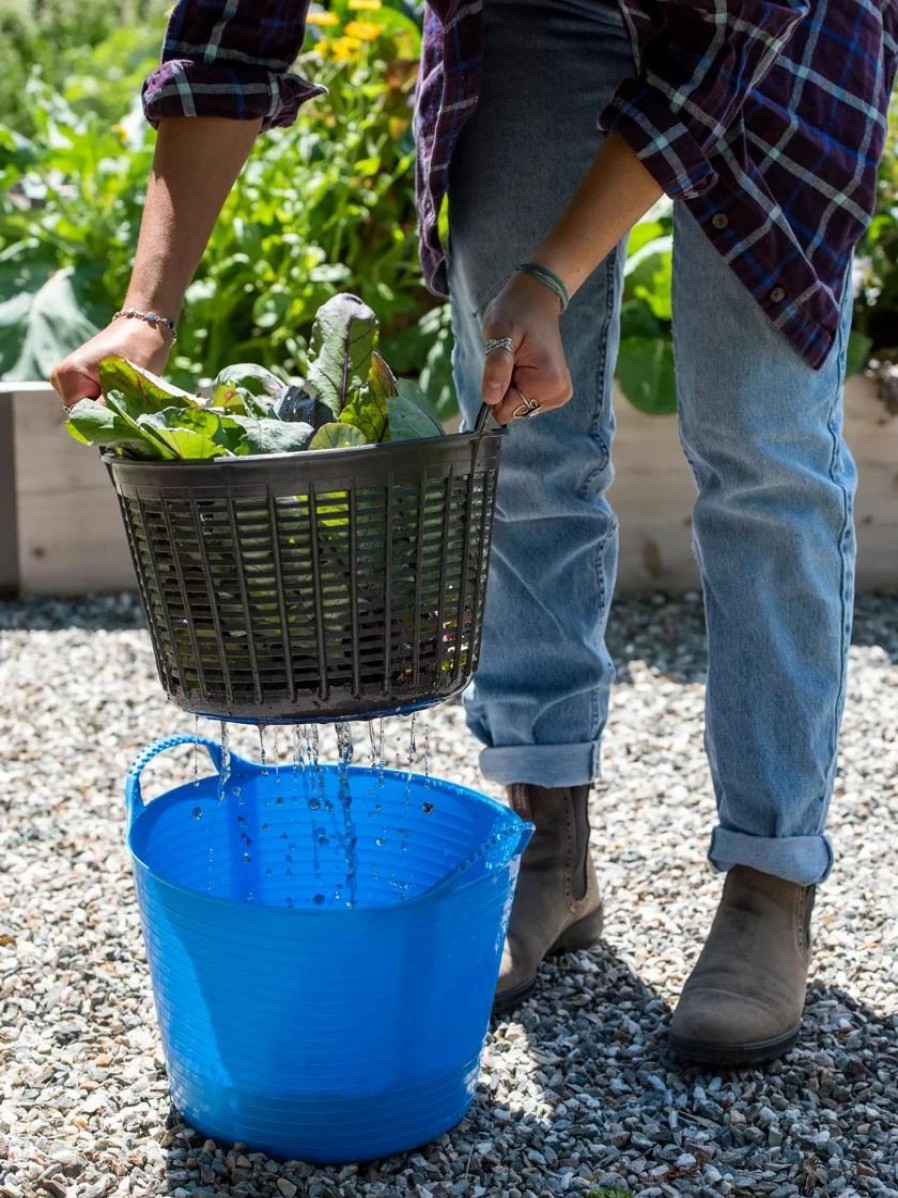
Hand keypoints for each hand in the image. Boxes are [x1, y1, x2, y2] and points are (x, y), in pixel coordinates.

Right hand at [50, 319, 173, 408]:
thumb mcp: (125, 385)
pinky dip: (110, 399)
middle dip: (108, 411)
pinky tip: (121, 386)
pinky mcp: (80, 379)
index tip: (126, 408)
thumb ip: (110, 411)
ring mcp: (68, 379)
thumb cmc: (138, 350)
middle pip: (85, 414)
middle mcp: (60, 378)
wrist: (144, 327)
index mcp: (67, 376)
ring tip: (125, 387)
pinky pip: (94, 400)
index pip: (82, 417)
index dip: (106, 419)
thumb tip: (104, 435)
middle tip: (128, 395)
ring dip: (111, 405)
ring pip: (91, 409)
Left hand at [480, 272, 572, 424]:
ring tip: (518, 357)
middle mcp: (558, 393)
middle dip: (505, 387)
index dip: (496, 390)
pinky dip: (518, 384)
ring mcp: (558, 394)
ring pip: (518, 406)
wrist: (536, 299)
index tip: (502, 365)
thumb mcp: (500, 334)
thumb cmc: (516, 311)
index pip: (507, 411)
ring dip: (511, 384)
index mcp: (549, 383)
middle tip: (511, 359)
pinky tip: (523, 362)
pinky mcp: (554, 391)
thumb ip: (496, 368)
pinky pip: (524, 400)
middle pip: (514, 411)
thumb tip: (490, 399)